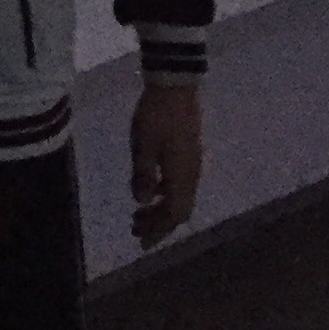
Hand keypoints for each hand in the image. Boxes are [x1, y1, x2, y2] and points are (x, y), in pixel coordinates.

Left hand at [130, 82, 202, 249]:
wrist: (176, 87)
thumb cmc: (156, 116)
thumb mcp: (143, 145)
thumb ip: (142, 175)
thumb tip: (141, 202)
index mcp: (182, 176)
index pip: (173, 214)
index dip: (158, 230)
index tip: (141, 242)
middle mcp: (192, 175)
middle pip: (179, 210)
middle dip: (158, 224)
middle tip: (136, 230)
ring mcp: (192, 164)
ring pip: (180, 197)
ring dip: (160, 209)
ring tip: (138, 214)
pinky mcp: (189, 153)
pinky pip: (179, 184)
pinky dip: (164, 193)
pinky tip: (149, 188)